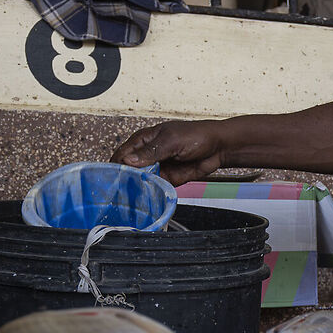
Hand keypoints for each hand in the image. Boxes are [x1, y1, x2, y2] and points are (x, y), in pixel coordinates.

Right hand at [114, 119, 231, 185]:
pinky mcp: (167, 179)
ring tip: (132, 196)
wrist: (219, 148)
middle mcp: (147, 154)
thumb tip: (128, 160)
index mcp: (144, 140)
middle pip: (128, 169)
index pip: (122, 153)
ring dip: (137, 188)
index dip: (116, 165)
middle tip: (120, 191)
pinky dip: (151, 192)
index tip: (113, 178)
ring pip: (140, 180)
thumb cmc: (196, 136)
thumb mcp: (171, 141)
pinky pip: (154, 187)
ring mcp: (157, 167)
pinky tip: (147, 197)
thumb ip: (150, 152)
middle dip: (124, 179)